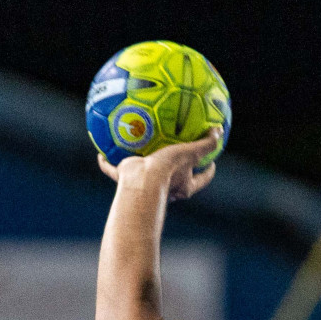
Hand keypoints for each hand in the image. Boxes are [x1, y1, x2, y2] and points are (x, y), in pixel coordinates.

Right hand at [97, 128, 222, 200]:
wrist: (141, 183)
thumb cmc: (168, 169)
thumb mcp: (190, 153)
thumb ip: (206, 143)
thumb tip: (219, 130)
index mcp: (183, 185)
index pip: (200, 179)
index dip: (207, 171)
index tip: (211, 162)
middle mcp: (165, 188)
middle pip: (173, 180)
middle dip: (175, 171)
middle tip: (175, 155)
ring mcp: (144, 185)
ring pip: (142, 176)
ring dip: (139, 167)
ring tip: (134, 153)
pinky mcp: (125, 180)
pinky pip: (113, 171)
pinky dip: (106, 164)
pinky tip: (100, 153)